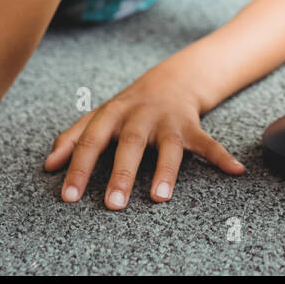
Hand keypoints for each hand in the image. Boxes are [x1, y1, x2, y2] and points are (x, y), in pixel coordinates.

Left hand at [44, 62, 244, 208]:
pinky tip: (235, 170)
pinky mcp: (192, 127)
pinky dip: (222, 157)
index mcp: (113, 113)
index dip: (78, 166)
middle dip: (121, 174)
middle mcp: (140, 116)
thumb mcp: (100, 115)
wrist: (173, 79)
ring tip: (160, 197)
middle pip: (129, 144)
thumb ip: (74, 137)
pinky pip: (208, 143)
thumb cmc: (129, 106)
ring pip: (167, 146)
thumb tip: (48, 164)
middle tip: (113, 204)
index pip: (91, 140)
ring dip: (165, 171)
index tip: (69, 195)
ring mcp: (168, 121)